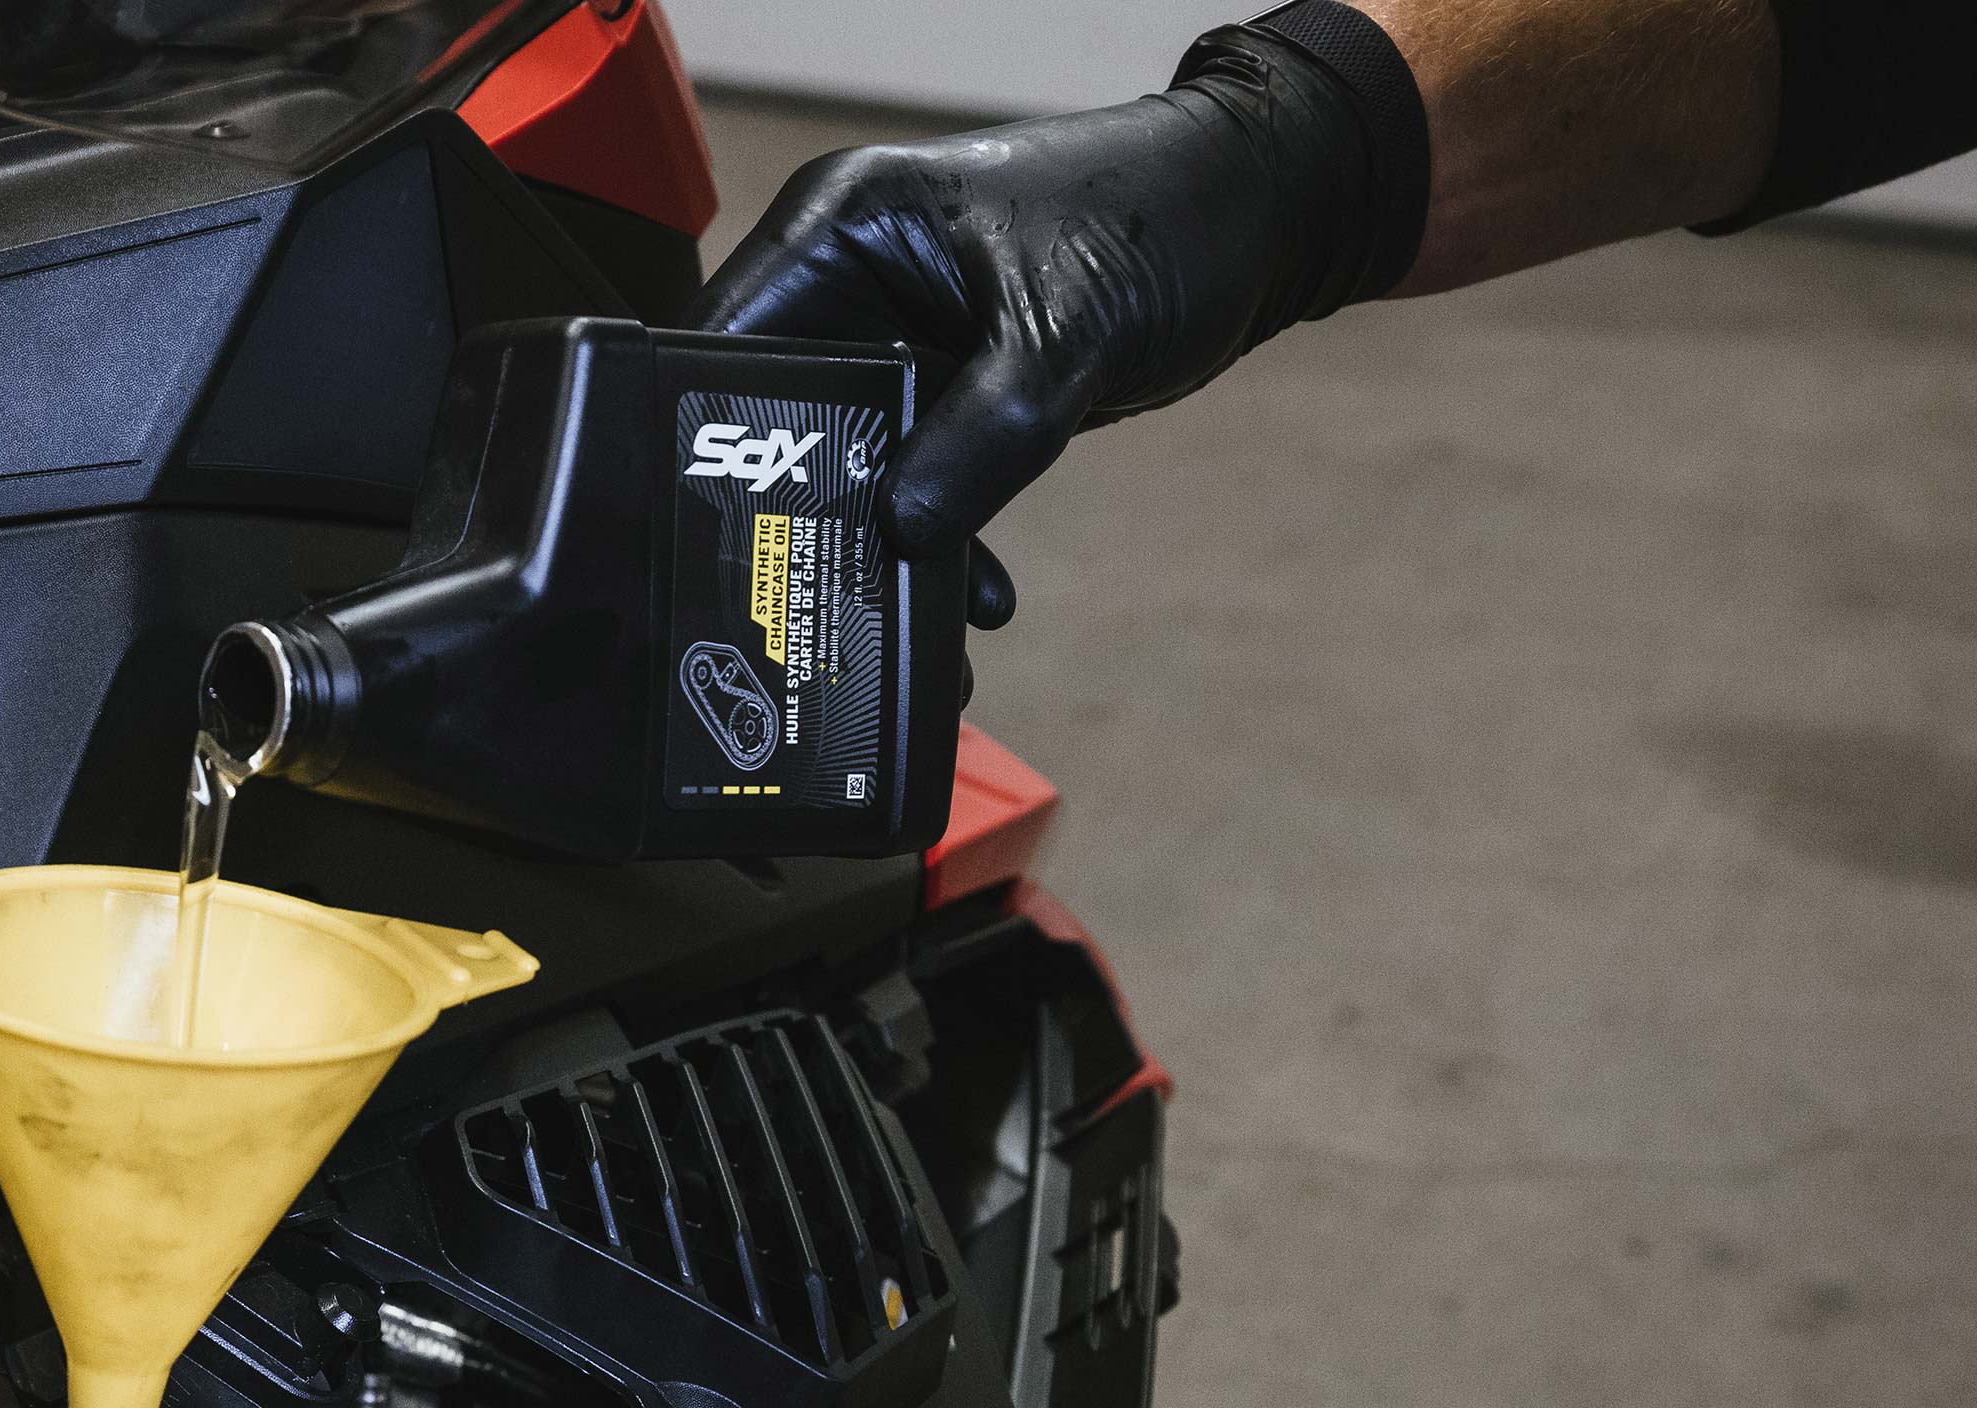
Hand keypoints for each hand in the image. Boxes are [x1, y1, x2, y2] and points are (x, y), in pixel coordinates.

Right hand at [696, 19, 1413, 584]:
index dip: (712, 436)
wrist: (1264, 219)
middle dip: (805, 510)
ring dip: (883, 540)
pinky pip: (916, 471)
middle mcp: (856, 275)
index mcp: (845, 228)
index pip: (725, 340)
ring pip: (851, 457)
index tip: (722, 527)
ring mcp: (901, 329)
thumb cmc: (1166, 218)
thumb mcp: (1059, 342)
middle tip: (811, 593)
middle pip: (781, 414)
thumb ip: (975, 444)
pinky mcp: (950, 379)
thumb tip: (900, 537)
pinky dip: (942, 534)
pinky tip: (977, 595)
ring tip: (904, 621)